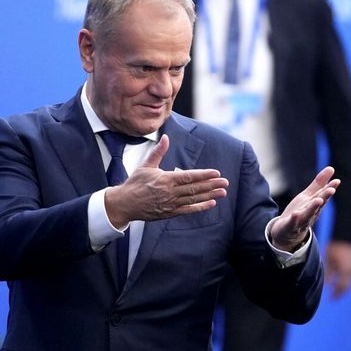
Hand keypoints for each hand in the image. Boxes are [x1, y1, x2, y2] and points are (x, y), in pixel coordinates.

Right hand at [104, 136, 228, 225]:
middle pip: (194, 188)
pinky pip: (188, 210)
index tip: (216, 173)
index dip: (203, 175)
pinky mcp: (170, 213)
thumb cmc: (135, 183)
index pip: (188, 177)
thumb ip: (158, 152)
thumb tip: (166, 138)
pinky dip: (200, 207)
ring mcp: (170, 204)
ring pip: (193, 199)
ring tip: (222, 192)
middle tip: (225, 182)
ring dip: (209, 196)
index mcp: (165, 179)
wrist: (125, 204)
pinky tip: (211, 203)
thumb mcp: (146, 166)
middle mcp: (169, 192)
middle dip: (211, 185)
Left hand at [269, 167, 339, 251]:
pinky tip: (295, 215)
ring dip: (313, 208)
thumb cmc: (300, 213)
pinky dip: (294, 220)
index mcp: (315, 205)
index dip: (330, 188)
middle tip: (331, 190)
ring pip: (307, 214)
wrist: (287, 234)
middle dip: (324, 198)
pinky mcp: (289, 226)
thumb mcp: (309, 196)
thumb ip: (319, 184)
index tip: (336, 181)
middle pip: (318, 205)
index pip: (323, 195)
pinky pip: (292, 223)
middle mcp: (310, 213)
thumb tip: (331, 168)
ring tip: (318, 200)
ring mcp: (300, 221)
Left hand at [324, 241, 350, 299]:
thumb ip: (328, 272)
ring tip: (336, 287)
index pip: (341, 287)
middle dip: (341, 292)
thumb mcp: (329, 258)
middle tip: (334, 296)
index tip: (331, 299)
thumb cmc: (336, 245)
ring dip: (344, 285)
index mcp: (345, 270)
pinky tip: (341, 277)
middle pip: (348, 286)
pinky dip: (347, 278)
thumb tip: (326, 285)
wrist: (348, 232)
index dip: (336, 294)